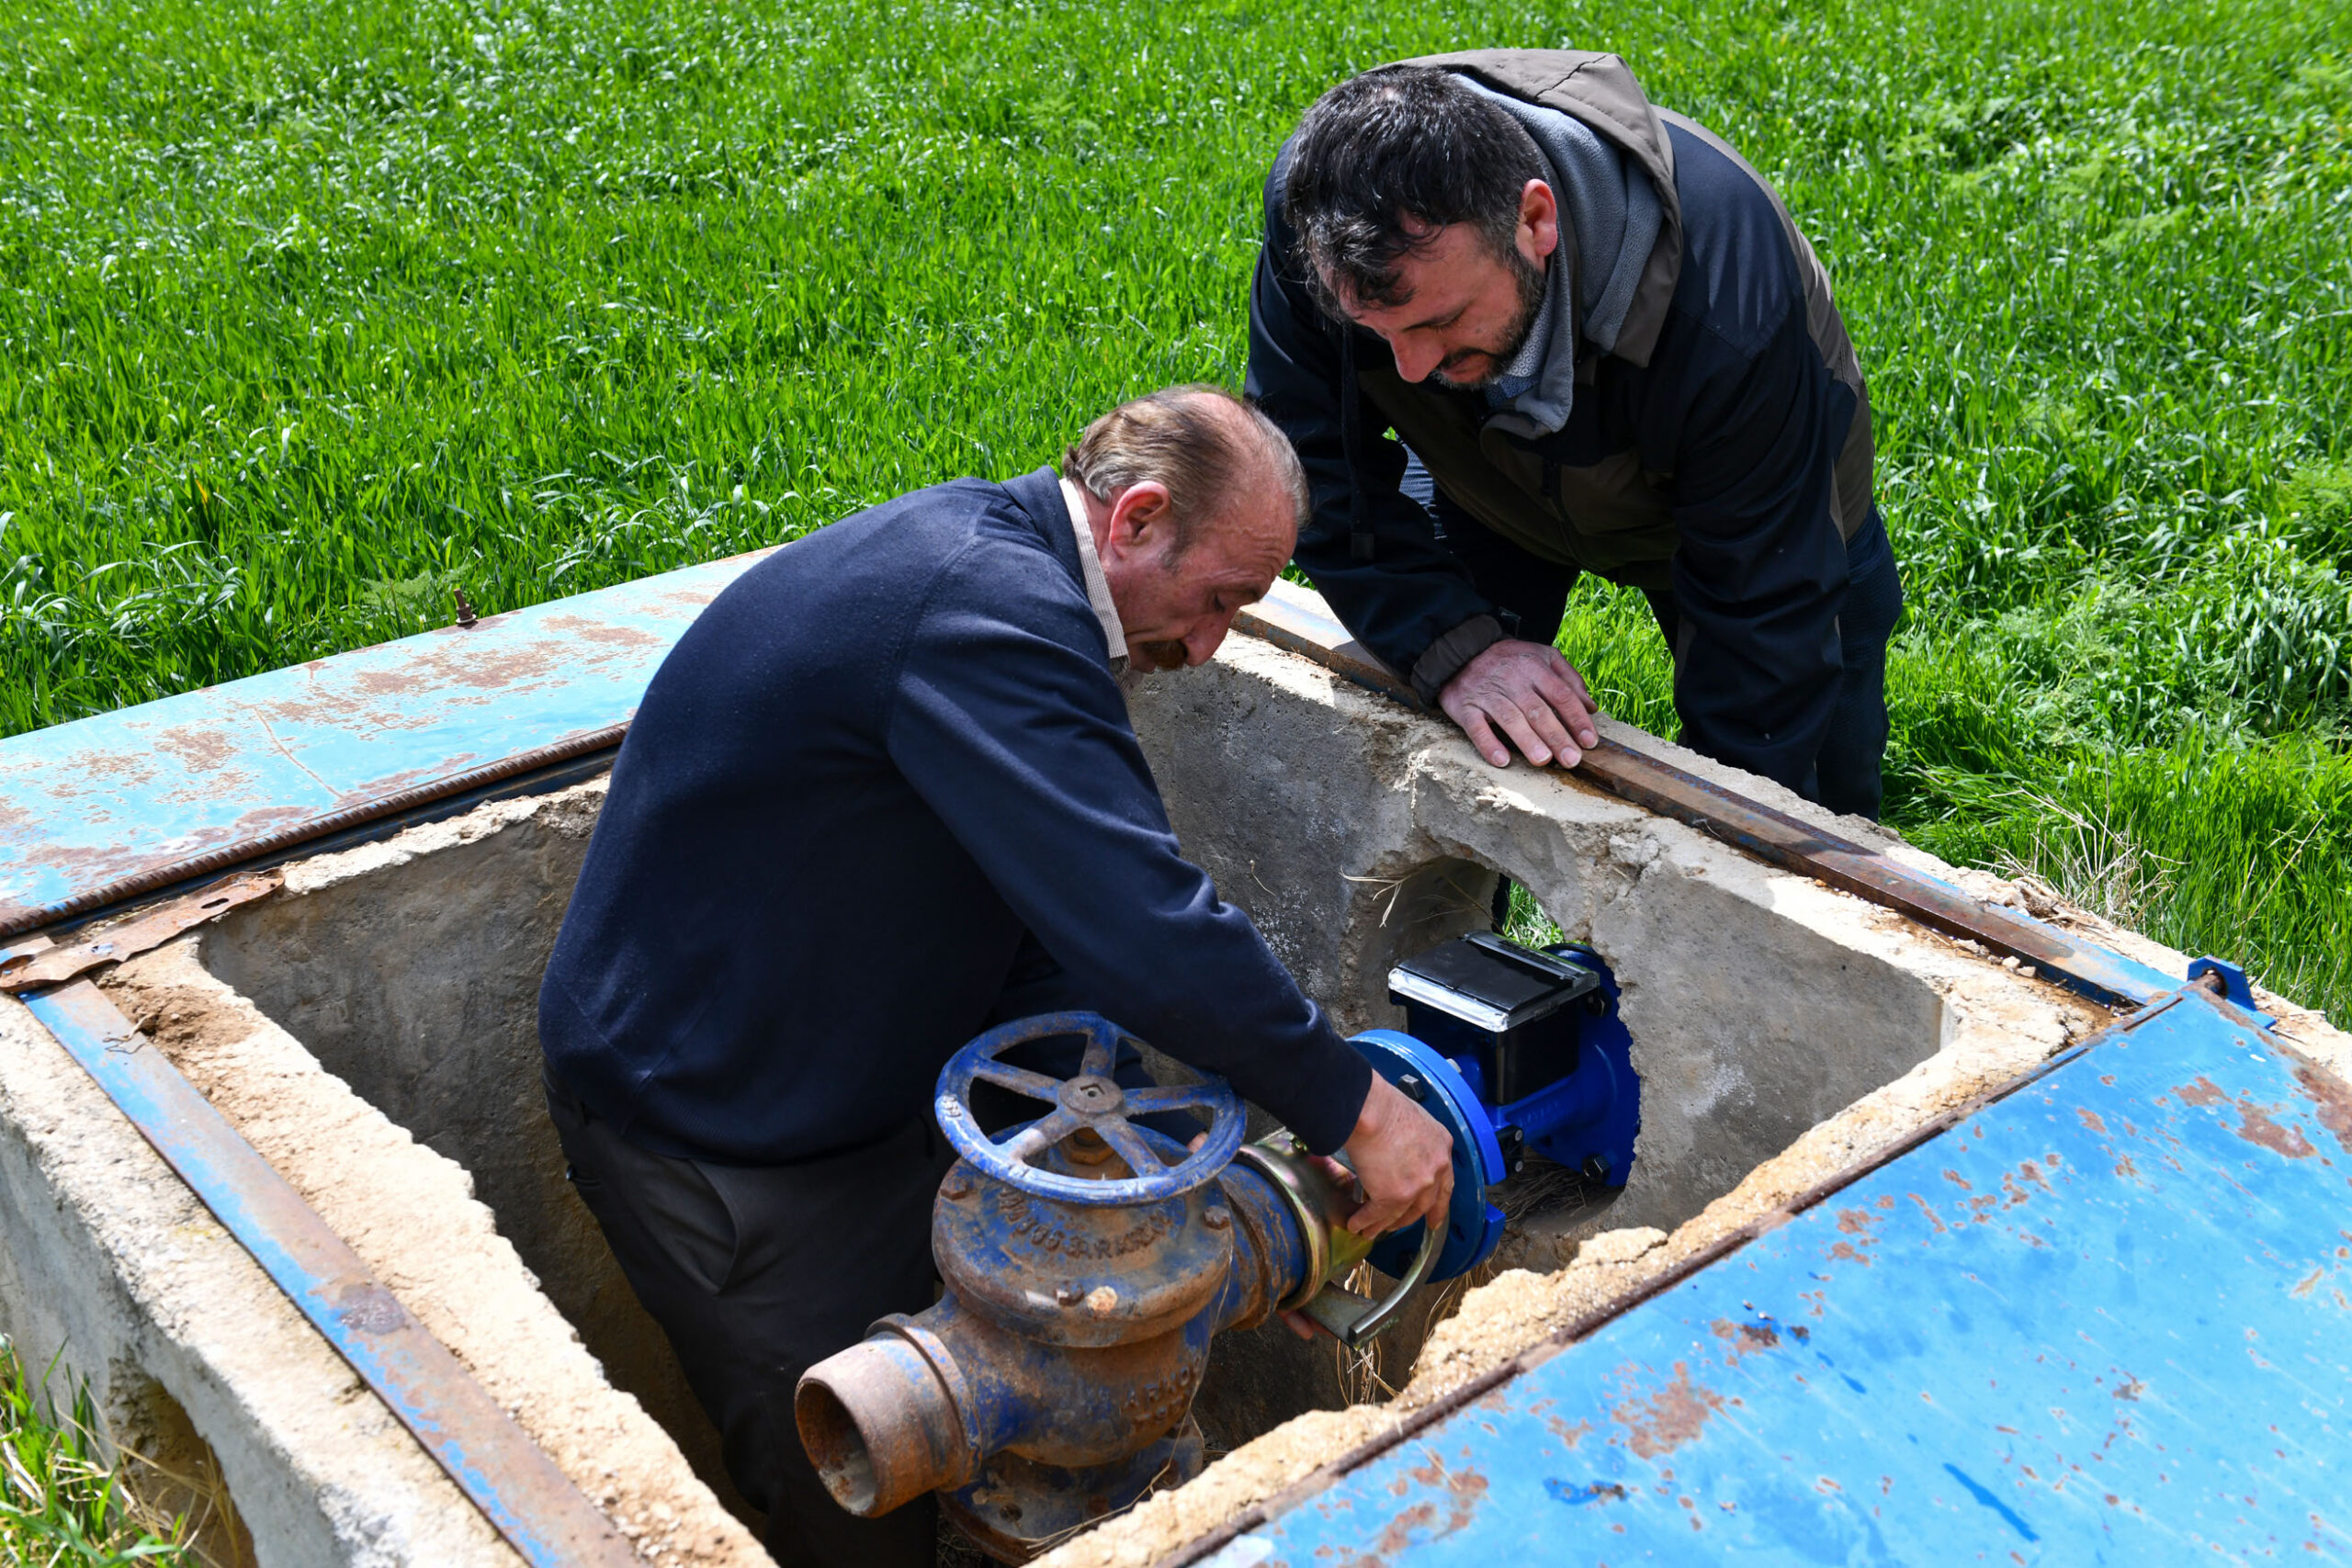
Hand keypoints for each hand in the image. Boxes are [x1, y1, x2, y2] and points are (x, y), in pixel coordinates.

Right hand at [1340, 1072, 1454, 1239]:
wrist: (1370, 1110)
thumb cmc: (1383, 1105)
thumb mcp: (1413, 1119)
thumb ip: (1414, 1141)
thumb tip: (1397, 1150)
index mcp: (1442, 1145)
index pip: (1445, 1183)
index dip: (1438, 1205)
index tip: (1434, 1218)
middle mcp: (1435, 1169)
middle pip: (1424, 1204)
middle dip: (1410, 1219)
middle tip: (1398, 1227)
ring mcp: (1417, 1185)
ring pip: (1401, 1214)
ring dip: (1383, 1225)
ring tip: (1371, 1230)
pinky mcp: (1394, 1196)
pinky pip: (1378, 1214)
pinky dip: (1365, 1221)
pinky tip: (1356, 1224)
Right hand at [1437, 638, 1599, 768]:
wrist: (1462, 652)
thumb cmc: (1510, 660)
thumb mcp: (1542, 656)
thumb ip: (1569, 678)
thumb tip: (1591, 707)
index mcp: (1534, 667)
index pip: (1561, 694)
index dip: (1577, 719)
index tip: (1589, 741)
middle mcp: (1512, 680)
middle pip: (1538, 710)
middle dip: (1557, 736)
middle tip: (1572, 759)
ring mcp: (1488, 694)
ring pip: (1510, 719)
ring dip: (1527, 740)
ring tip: (1543, 760)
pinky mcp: (1465, 707)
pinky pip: (1476, 727)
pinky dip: (1488, 744)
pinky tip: (1502, 760)